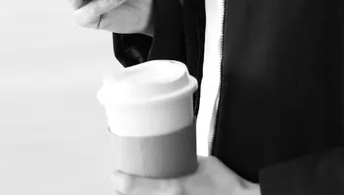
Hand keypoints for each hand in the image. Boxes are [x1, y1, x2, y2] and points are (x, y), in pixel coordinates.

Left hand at [111, 157, 259, 194]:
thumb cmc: (228, 188)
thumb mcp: (204, 164)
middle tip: (120, 184)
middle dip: (124, 192)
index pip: (134, 187)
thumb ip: (186, 160)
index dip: (119, 182)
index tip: (115, 176)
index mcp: (173, 190)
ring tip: (131, 191)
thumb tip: (176, 154)